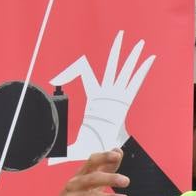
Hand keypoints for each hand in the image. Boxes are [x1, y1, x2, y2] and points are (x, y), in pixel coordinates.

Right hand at [33, 149, 129, 195]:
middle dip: (109, 178)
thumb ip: (105, 169)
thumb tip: (118, 151)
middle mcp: (73, 185)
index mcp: (80, 176)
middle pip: (91, 178)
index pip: (91, 162)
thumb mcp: (89, 185)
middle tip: (126, 181)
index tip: (117, 155)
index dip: (103, 157)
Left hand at [49, 31, 155, 162]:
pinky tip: (150, 58)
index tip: (59, 75)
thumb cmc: (93, 146)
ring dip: (132, 57)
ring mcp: (118, 95)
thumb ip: (61, 151)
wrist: (106, 151)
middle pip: (112, 66)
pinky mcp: (125, 100)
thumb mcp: (73, 146)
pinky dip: (143, 70)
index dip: (71, 71)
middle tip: (122, 35)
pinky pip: (135, 82)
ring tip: (140, 43)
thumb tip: (46, 161)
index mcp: (95, 96)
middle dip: (118, 52)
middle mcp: (108, 93)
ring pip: (125, 71)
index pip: (85, 74)